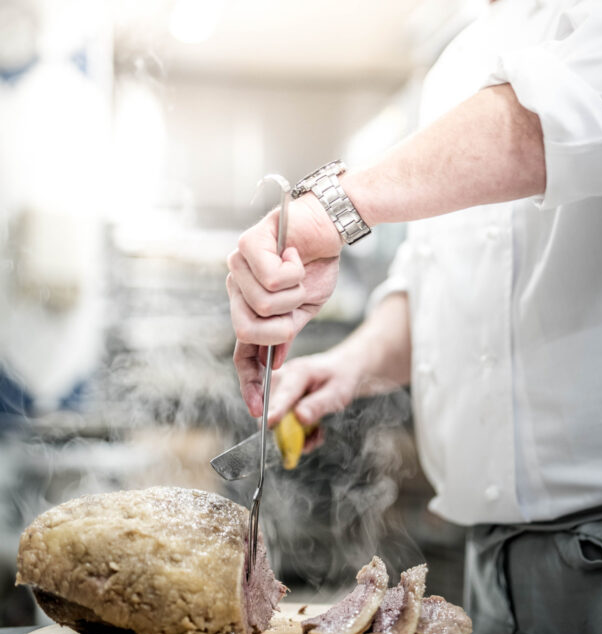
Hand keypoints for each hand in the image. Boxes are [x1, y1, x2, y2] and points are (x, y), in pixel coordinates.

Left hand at [227, 194, 342, 414]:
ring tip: (297, 270)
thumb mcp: (304, 308)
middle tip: (298, 299)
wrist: (331, 226)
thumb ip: (285, 333)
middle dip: (282, 324)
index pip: (242, 350)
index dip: (248, 379)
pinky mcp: (247, 245)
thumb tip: (274, 363)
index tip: (256, 408)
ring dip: (293, 293)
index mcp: (250, 308)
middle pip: (249, 330)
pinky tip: (293, 254)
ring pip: (262, 306)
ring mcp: (238, 266)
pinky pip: (270, 279)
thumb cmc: (318, 263)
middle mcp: (237, 288)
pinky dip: (293, 271)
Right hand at [267, 352, 361, 450]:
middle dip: (288, 431)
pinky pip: (279, 424)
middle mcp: (282, 379)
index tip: (269, 423)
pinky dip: (295, 434)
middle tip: (312, 438)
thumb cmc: (341, 378)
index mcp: (298, 372)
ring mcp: (278, 390)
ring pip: (275, 420)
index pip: (284, 393)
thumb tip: (299, 417)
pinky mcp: (278, 401)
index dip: (276, 410)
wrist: (342, 370)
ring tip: (316, 432)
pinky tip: (312, 431)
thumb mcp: (338, 392)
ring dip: (294, 435)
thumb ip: (319, 405)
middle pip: (271, 409)